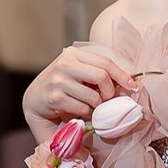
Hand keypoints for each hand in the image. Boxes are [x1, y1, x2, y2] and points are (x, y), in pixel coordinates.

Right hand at [23, 47, 137, 142]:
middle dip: (110, 92)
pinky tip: (78, 112)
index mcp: (73, 54)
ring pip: (94, 96)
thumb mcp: (79, 73)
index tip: (133, 86)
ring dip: (96, 106)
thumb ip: (97, 73)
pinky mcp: (55, 97)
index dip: (122, 75)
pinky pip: (83, 108)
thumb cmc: (62, 87)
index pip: (105, 62)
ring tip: (90, 107)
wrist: (34, 101)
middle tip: (108, 100)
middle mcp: (65, 63)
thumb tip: (128, 81)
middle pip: (102, 76)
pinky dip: (86, 113)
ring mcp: (58, 80)